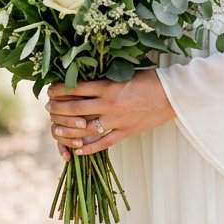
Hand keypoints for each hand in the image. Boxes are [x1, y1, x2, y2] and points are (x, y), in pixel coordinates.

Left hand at [45, 70, 175, 160]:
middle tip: (49, 108)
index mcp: (109, 86)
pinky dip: (89, 148)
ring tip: (56, 128)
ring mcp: (117, 121)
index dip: (60, 89)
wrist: (175, 95)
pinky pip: (103, 143)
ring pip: (84, 129)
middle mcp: (109, 104)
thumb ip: (106, 78)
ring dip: (67, 129)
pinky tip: (77, 150)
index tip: (51, 90)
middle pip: (75, 109)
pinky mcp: (126, 132)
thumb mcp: (126, 72)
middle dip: (58, 108)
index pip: (76, 88)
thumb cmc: (152, 79)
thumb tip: (85, 78)